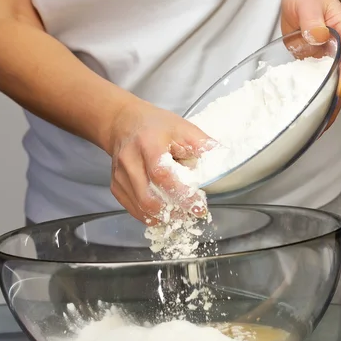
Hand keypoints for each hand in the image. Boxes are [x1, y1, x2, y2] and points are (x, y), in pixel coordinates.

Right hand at [107, 98, 212, 223]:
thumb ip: (202, 144)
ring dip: (164, 217)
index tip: (199, 206)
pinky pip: (134, 210)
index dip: (182, 194)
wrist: (124, 123)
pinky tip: (165, 211)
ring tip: (180, 212)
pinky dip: (151, 216)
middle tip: (191, 213)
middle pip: (149, 198)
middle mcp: (130, 161)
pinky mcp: (116, 187)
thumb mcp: (182, 127)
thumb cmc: (155, 126)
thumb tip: (223, 159)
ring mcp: (120, 176)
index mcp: (148, 144)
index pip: (162, 175)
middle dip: (174, 211)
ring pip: (142, 209)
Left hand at [281, 0, 340, 114]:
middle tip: (322, 124)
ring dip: (325, 106)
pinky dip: (313, 99)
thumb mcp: (307, 2)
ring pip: (332, 86)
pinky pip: (318, 85)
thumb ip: (312, 20)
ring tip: (312, 128)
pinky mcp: (318, 66)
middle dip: (336, 102)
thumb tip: (319, 36)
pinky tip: (303, 116)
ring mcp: (331, 60)